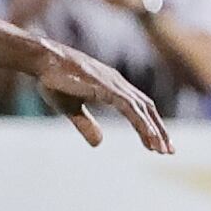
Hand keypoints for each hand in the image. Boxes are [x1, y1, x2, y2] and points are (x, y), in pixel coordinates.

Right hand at [34, 41, 172, 151]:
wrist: (41, 59)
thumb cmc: (53, 80)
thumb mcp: (70, 108)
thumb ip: (86, 124)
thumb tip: (99, 144)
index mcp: (113, 87)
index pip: (140, 108)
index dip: (151, 125)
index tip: (159, 144)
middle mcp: (118, 84)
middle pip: (147, 109)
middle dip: (159, 130)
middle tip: (169, 151)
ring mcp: (114, 84)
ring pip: (141, 109)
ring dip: (153, 130)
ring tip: (161, 150)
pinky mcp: (106, 87)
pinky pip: (129, 107)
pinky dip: (141, 122)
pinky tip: (149, 137)